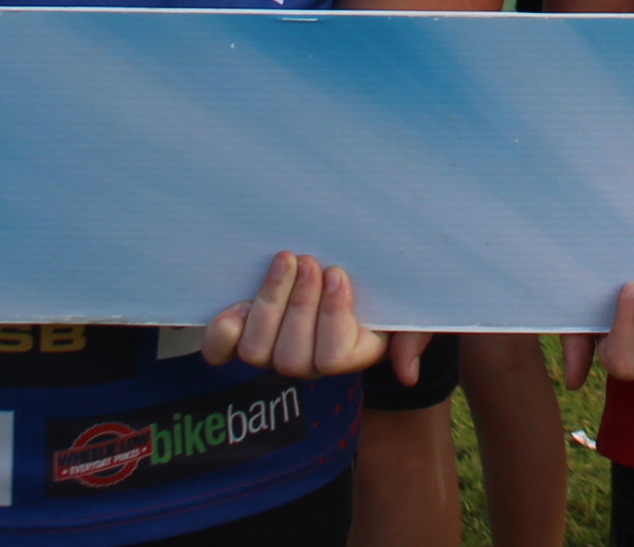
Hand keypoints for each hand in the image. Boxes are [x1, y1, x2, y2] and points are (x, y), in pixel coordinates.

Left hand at [202, 252, 394, 379]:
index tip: (337, 274)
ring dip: (270, 302)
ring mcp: (273, 350)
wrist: (346, 264)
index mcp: (351, 356)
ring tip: (285, 260)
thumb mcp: (410, 309)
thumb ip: (413, 338)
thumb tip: (407, 373)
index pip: (333, 358)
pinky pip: (221, 350)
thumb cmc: (383, 289)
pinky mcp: (243, 336)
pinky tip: (241, 300)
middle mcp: (308, 362)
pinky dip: (224, 329)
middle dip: (300, 305)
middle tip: (310, 261)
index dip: (331, 317)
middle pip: (292, 358)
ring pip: (258, 352)